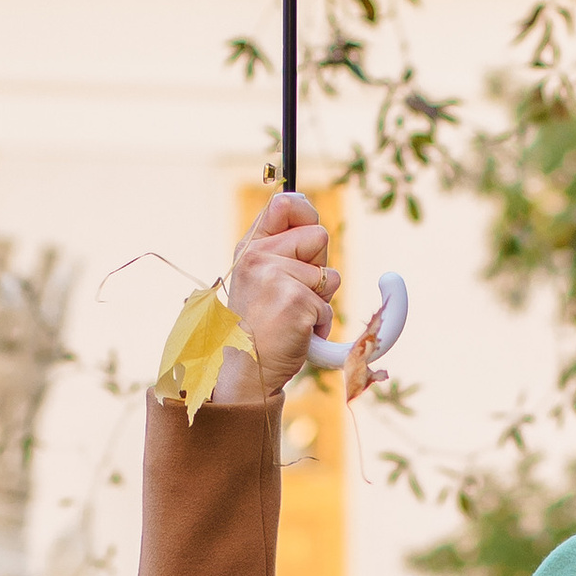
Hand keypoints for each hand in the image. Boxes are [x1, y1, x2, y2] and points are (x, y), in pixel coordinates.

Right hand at [213, 189, 334, 403]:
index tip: (307, 233)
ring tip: (292, 317)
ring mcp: (276, 277)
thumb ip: (281, 248)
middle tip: (292, 294)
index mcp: (250, 248)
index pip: (285, 203)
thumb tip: (305, 207)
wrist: (246, 371)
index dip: (306, 214)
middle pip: (318, 236)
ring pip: (330, 275)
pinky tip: (296, 333)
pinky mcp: (296, 301)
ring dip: (321, 301)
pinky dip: (319, 324)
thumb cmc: (258, 328)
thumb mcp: (260, 279)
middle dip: (318, 267)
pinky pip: (329, 306)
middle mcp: (259, 257)